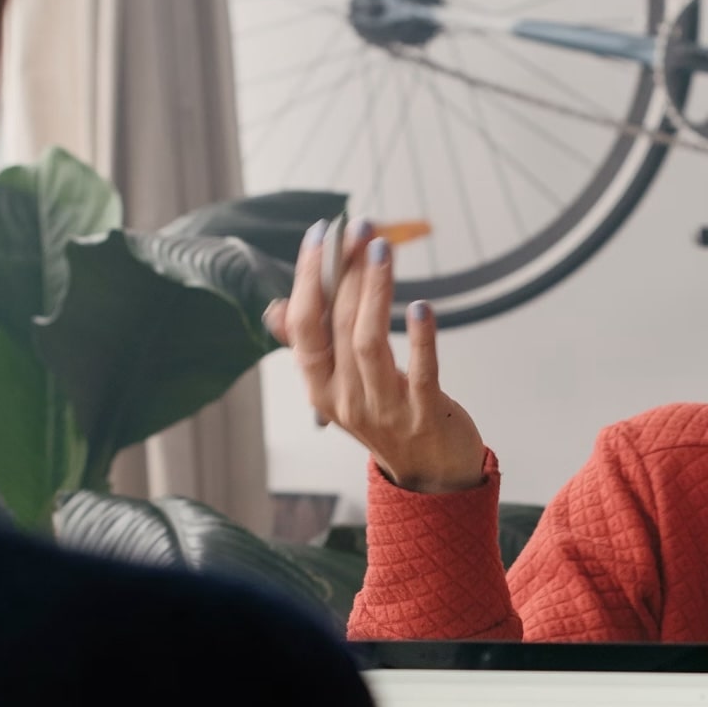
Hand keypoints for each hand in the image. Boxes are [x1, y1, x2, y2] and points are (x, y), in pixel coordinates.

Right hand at [264, 218, 485, 493]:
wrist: (431, 479)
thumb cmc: (387, 422)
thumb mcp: (341, 389)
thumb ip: (312, 350)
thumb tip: (275, 310)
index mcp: (320, 388)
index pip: (303, 327)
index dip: (308, 278)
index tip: (319, 235)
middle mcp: (345, 399)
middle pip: (336, 326)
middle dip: (344, 272)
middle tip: (357, 227)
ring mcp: (384, 409)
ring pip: (369, 343)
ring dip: (374, 291)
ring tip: (380, 250)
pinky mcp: (424, 415)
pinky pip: (421, 373)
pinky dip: (421, 339)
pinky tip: (422, 307)